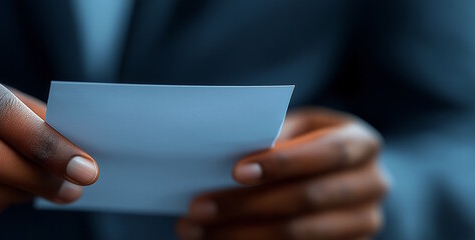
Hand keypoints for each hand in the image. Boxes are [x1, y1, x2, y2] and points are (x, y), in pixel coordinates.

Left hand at [176, 107, 388, 239]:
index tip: (236, 172)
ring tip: (196, 230)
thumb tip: (237, 154)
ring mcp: (363, 224)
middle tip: (199, 208)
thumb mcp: (299, 127)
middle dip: (247, 205)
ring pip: (298, 235)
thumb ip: (276, 134)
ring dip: (240, 234)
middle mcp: (372, 185)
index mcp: (362, 144)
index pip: (325, 154)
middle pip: (307, 199)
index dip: (282, 164)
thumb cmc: (308, 142)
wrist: (339, 173)